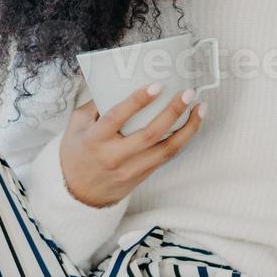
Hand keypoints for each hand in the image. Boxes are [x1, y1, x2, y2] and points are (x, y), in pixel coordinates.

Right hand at [59, 83, 203, 206]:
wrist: (77, 193)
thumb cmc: (76, 153)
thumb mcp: (76, 126)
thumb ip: (95, 105)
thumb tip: (118, 83)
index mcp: (95, 140)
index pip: (117, 117)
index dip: (137, 101)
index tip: (156, 86)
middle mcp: (114, 156)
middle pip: (150, 134)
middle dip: (172, 111)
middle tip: (187, 93)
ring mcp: (131, 168)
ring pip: (166, 149)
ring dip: (188, 128)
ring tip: (200, 108)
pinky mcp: (143, 176)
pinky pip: (167, 157)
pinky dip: (182, 140)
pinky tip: (192, 125)